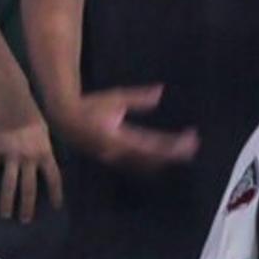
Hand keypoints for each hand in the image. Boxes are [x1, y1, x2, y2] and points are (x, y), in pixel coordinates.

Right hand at [0, 83, 63, 222]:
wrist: (10, 94)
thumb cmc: (28, 109)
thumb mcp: (43, 129)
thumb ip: (43, 148)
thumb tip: (43, 164)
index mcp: (45, 150)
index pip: (54, 178)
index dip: (55, 194)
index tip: (56, 207)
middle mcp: (29, 155)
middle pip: (29, 187)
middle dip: (27, 206)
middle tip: (24, 220)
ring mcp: (11, 153)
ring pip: (9, 183)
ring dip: (7, 201)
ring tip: (5, 215)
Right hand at [52, 83, 199, 171]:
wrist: (64, 120)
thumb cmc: (90, 106)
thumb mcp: (114, 97)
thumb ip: (138, 98)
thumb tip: (160, 92)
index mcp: (120, 137)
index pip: (154, 145)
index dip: (174, 144)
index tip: (191, 138)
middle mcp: (120, 152)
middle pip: (154, 159)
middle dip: (174, 153)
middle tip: (193, 146)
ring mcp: (116, 159)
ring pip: (147, 165)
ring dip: (165, 160)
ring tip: (183, 152)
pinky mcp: (114, 160)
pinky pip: (138, 166)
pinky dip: (153, 162)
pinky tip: (163, 158)